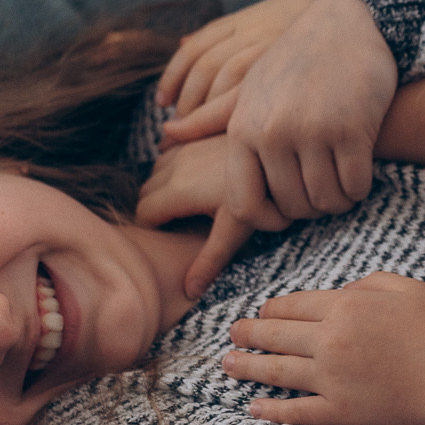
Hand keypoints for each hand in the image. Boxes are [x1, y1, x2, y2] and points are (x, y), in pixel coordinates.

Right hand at [133, 136, 254, 300]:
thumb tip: (189, 292)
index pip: (144, 214)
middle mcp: (175, 164)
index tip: (167, 241)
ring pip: (156, 169)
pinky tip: (192, 175)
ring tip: (185, 206)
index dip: (152, 231)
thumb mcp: (237, 228)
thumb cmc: (263, 191)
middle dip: (154, 211)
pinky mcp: (198, 132)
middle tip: (176, 229)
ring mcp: (187, 144)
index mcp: (178, 190)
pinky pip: (170, 148)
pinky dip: (171, 164)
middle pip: (146, 192)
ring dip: (161, 186)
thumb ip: (210, 259)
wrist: (280, 144)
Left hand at [167, 0, 398, 227]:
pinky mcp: (352, 130)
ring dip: (337, 201)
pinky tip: (359, 176)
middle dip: (310, 210)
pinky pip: (355, 185)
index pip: (245, 205)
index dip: (268, 222)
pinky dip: (359, 188)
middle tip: (323, 194)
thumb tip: (167, 135)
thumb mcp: (250, 87)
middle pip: (292, 207)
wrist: (347, 24)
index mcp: (243, 128)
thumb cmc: (296, 61)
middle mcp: (273, 132)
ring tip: (341, 187)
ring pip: (325, 201)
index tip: (284, 217)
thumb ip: (210, 118)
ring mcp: (313, 131)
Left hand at [223, 272, 424, 424]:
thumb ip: (370, 282)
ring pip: (277, 371)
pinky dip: (272, 410)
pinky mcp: (340, 411)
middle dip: (248, 333)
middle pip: (276, 335)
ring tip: (228, 364)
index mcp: (345, 306)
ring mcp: (332, 379)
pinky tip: (254, 407)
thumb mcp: (407, 288)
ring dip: (247, 367)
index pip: (293, 305)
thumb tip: (343, 291)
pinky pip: (296, 411)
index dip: (271, 309)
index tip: (260, 312)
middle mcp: (330, 341)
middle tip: (232, 333)